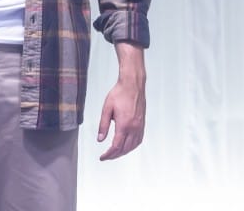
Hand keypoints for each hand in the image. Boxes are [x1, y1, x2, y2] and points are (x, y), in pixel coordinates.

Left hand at [97, 42, 145, 160]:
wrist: (133, 85)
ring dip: (124, 152)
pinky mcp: (142, 124)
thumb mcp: (106, 108)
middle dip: (115, 155)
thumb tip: (100, 139)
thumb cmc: (119, 94)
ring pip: (133, 146)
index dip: (108, 154)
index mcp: (124, 125)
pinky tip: (127, 146)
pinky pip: (139, 140)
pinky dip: (132, 146)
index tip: (102, 157)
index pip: (116, 146)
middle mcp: (134, 128)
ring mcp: (140, 126)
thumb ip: (103, 125)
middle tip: (106, 157)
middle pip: (124, 148)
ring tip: (115, 153)